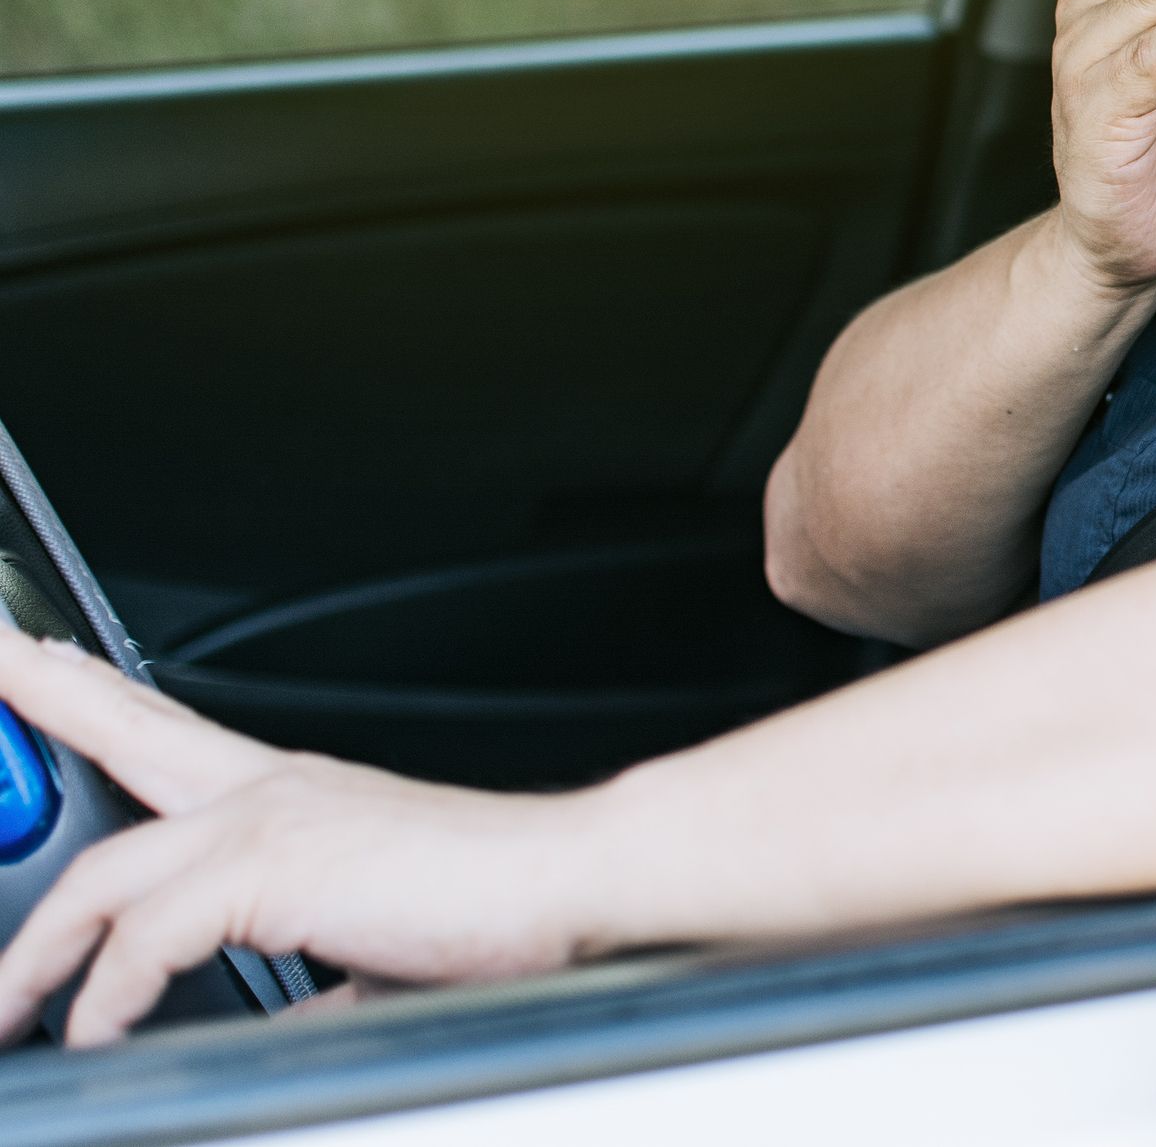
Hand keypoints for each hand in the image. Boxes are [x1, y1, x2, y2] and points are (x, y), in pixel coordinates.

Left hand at [0, 626, 607, 1045]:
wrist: (566, 877)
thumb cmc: (496, 902)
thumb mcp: (377, 943)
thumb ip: (318, 976)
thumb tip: (297, 1019)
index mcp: (290, 796)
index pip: (168, 726)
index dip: (90, 689)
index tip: (34, 658)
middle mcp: (270, 789)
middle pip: (120, 734)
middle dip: (39, 694)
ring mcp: (268, 821)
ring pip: (103, 873)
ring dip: (34, 953)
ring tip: (2, 1007)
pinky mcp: (271, 871)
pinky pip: (146, 939)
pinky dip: (110, 997)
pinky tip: (99, 1030)